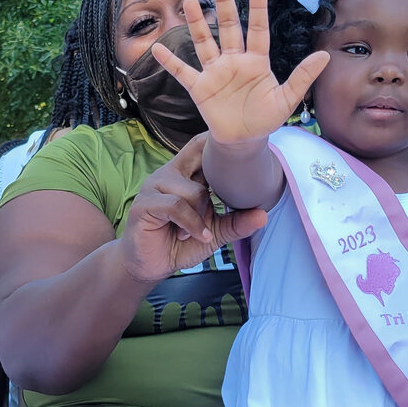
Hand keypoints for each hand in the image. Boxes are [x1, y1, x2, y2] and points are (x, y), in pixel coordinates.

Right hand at [118, 133, 267, 283]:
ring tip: (199, 233)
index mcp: (184, 173)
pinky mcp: (144, 204)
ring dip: (202, 216)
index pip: (200, 145)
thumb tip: (263, 215)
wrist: (151, 267)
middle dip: (218, 180)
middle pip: (201, 159)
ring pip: (193, 190)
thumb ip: (236, 222)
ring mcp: (154, 186)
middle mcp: (168, 173)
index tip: (241, 145)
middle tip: (221, 205)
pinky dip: (191, 224)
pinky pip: (176, 206)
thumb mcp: (214, 232)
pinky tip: (191, 236)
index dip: (218, 140)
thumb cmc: (180, 243)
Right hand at [151, 0, 328, 147]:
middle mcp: (234, 60)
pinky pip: (182, 72)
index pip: (258, 31)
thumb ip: (302, 77)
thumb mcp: (288, 99)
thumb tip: (325, 56)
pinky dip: (169, 62)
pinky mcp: (200, 87)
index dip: (257, 10)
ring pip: (204, 42)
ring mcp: (215, 72)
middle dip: (224, 4)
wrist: (244, 139)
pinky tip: (156, 48)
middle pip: (228, 27)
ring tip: (189, 2)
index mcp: (256, 61)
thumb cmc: (266, 117)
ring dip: (196, 23)